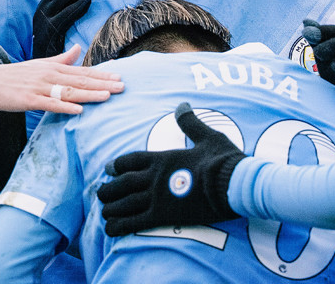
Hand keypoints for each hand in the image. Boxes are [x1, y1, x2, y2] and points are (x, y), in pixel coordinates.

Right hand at [0, 44, 123, 120]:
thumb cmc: (15, 76)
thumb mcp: (40, 64)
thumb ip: (61, 58)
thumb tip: (79, 48)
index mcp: (53, 68)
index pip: (82, 71)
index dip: (102, 74)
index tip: (121, 76)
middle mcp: (49, 76)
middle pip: (80, 81)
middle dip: (103, 84)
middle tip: (123, 87)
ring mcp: (39, 88)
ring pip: (69, 91)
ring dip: (89, 94)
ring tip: (108, 96)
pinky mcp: (29, 100)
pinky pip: (50, 104)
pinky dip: (64, 107)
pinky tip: (78, 111)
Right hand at [32, 0, 101, 58]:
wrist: (36, 77)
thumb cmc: (55, 49)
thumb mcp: (61, 26)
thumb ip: (72, 9)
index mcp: (46, 5)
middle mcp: (42, 10)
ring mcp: (43, 23)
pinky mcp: (47, 37)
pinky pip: (62, 20)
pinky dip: (75, 9)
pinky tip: (88, 1)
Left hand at [97, 103, 243, 235]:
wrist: (234, 183)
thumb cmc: (224, 159)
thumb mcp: (207, 136)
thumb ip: (190, 122)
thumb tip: (182, 104)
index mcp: (163, 158)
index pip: (131, 160)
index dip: (117, 165)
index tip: (108, 169)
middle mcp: (154, 176)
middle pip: (122, 183)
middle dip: (109, 189)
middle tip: (101, 194)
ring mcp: (157, 196)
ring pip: (124, 203)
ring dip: (111, 208)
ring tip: (104, 212)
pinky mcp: (163, 216)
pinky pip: (134, 222)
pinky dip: (120, 225)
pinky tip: (109, 229)